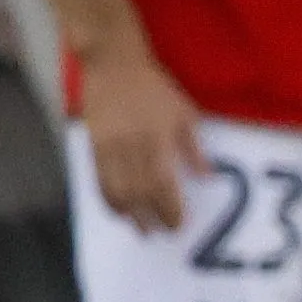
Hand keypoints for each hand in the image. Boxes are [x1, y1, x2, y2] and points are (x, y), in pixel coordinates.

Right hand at [80, 51, 200, 234]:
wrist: (113, 66)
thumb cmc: (155, 89)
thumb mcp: (185, 113)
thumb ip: (194, 148)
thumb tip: (208, 177)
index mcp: (157, 140)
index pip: (163, 185)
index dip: (170, 209)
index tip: (179, 225)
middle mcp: (131, 148)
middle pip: (140, 193)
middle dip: (151, 217)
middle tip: (161, 234)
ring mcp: (109, 148)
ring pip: (117, 191)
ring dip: (129, 215)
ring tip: (140, 230)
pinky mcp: (93, 146)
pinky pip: (98, 180)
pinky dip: (108, 200)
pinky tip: (117, 212)